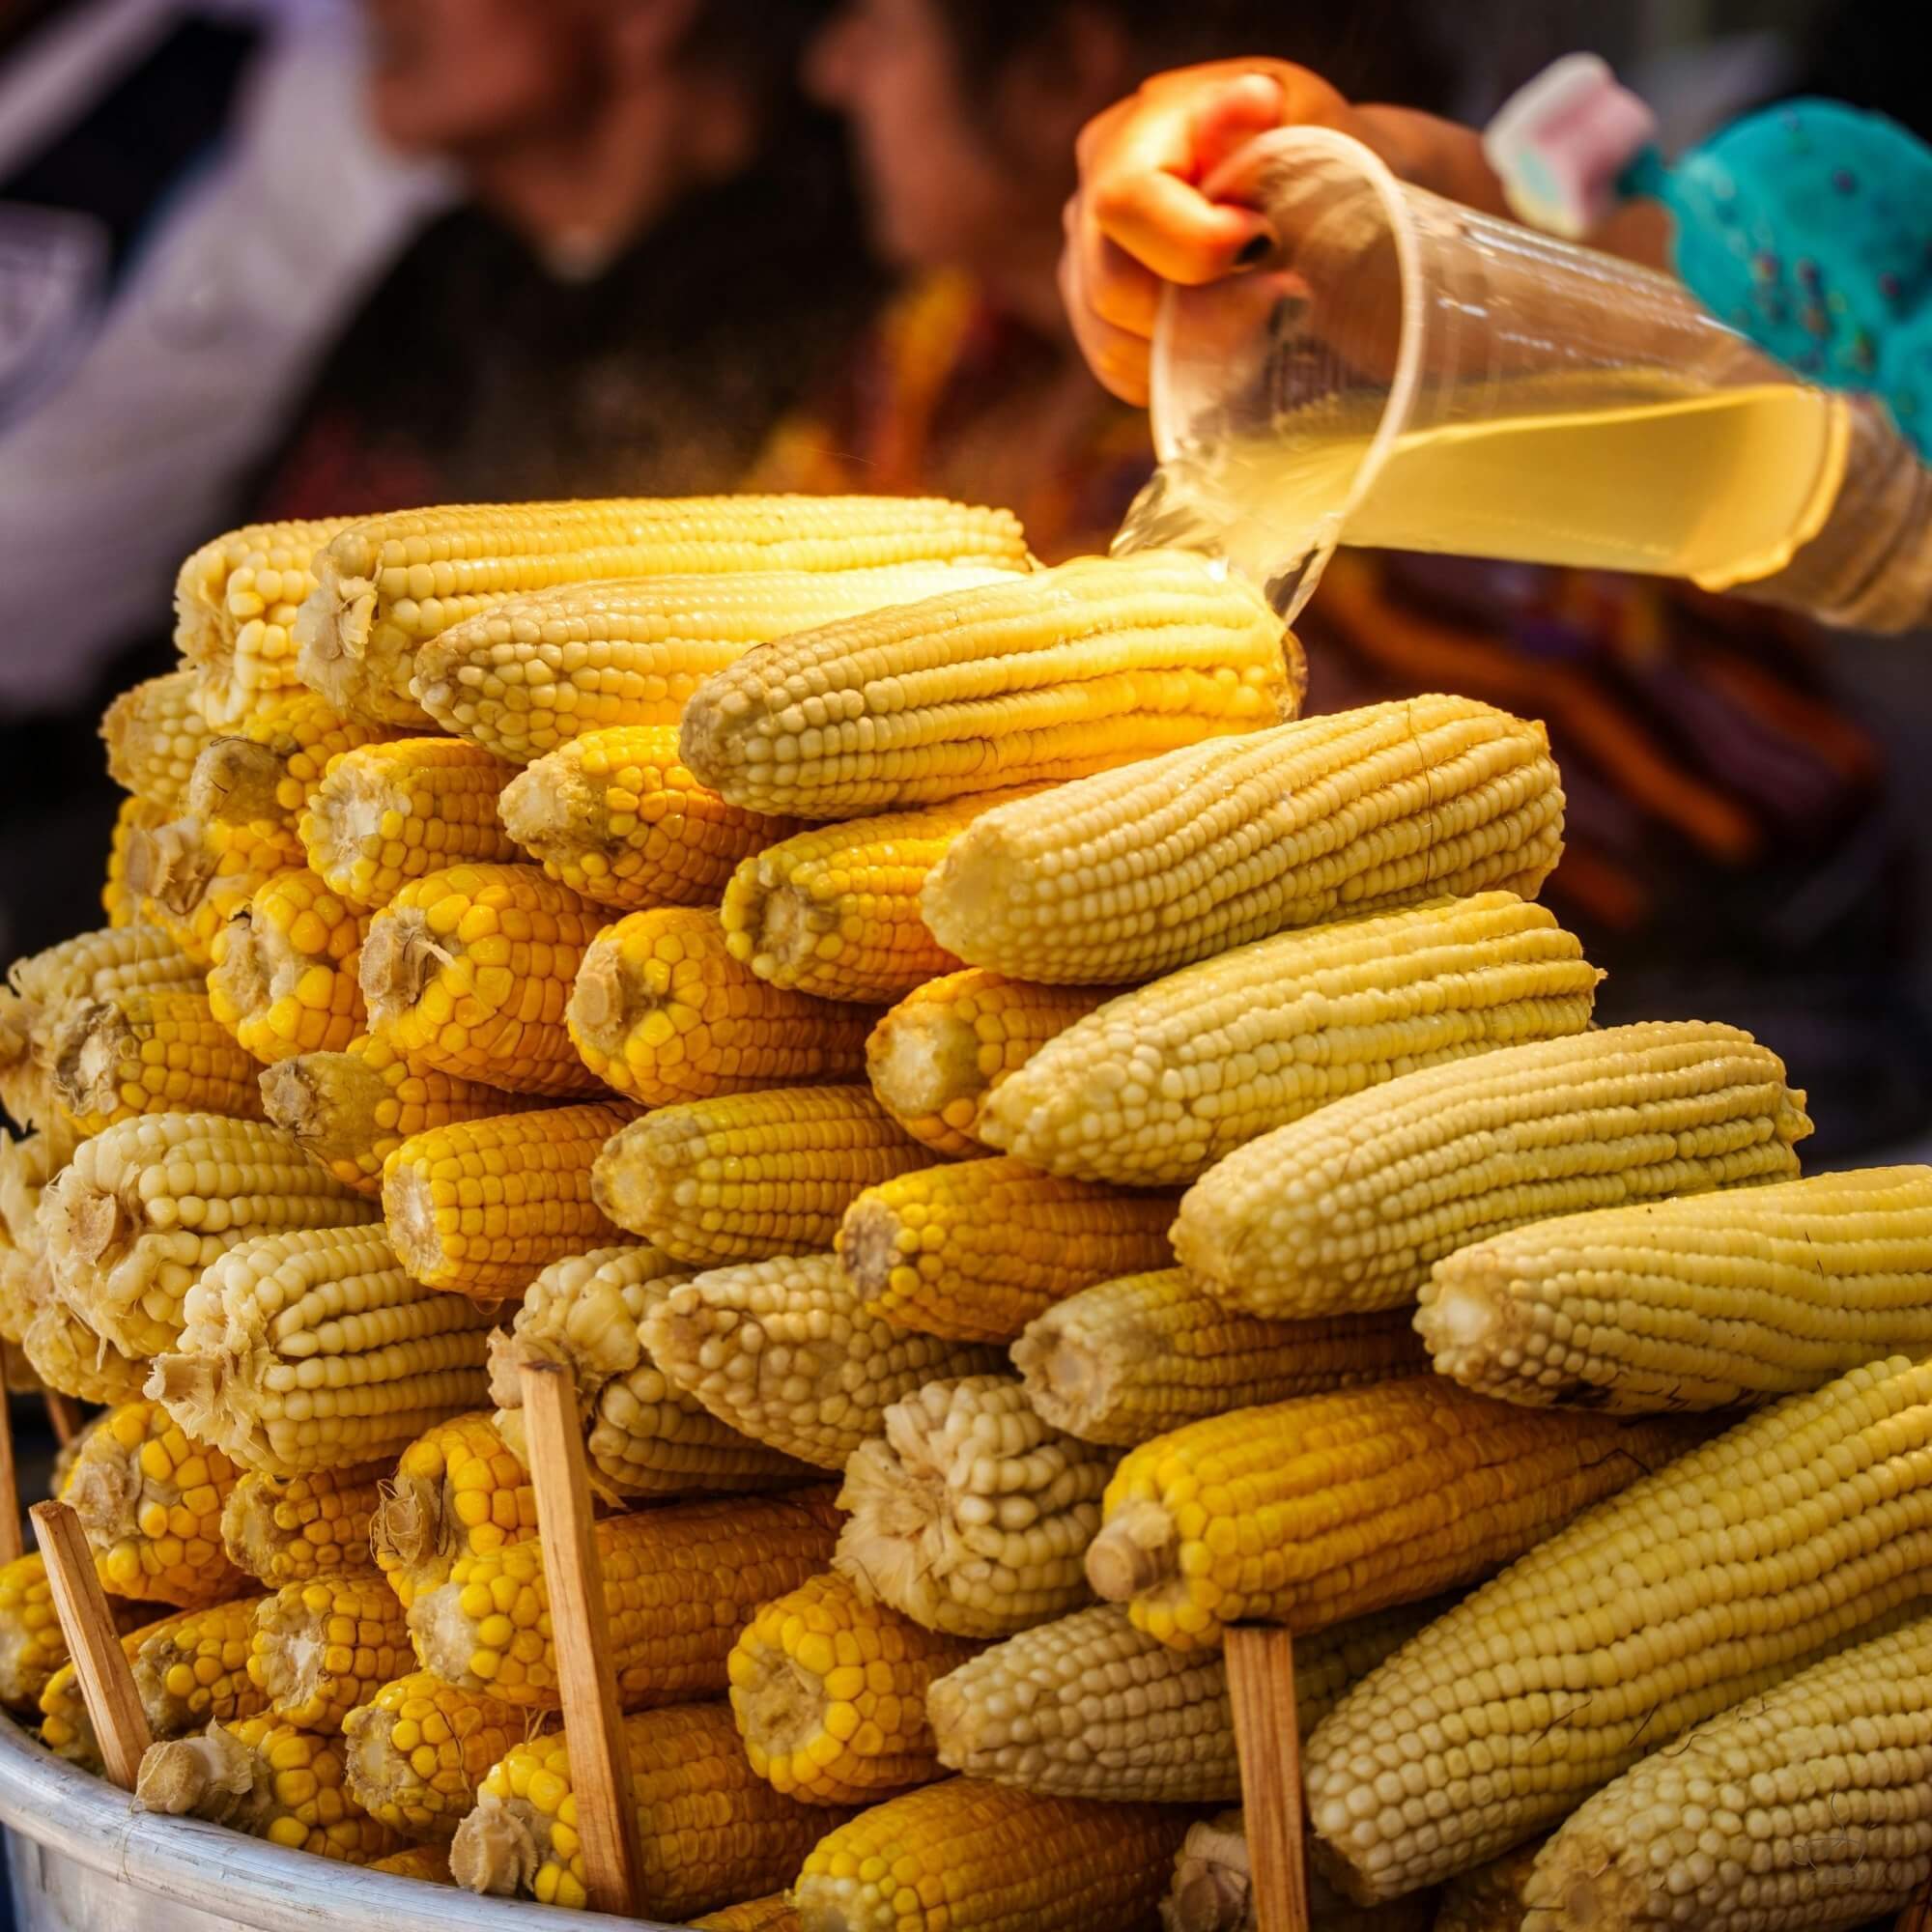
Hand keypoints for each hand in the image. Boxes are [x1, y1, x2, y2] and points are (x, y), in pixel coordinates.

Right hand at [1059, 61, 1352, 404]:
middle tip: (1289, 297)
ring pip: (1114, 344)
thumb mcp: (1321, 133)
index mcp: (1135, 132)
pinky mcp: (1099, 323)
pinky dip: (1184, 374)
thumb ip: (1277, 132)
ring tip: (1274, 319)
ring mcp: (1085, 266)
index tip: (1267, 241)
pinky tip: (1237, 344)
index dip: (1195, 243)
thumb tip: (1253, 101)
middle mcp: (1090, 196)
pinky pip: (1124, 375)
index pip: (1124, 202)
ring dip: (1203, 349)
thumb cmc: (1330, 167)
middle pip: (1112, 289)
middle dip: (1207, 312)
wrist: (1331, 216)